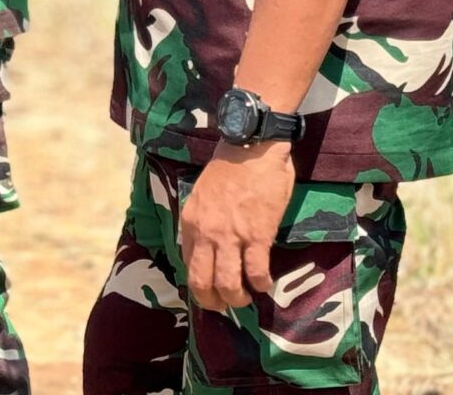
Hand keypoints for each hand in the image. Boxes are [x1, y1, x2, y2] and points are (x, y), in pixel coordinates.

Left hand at [175, 142, 295, 312]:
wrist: (251, 146)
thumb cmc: (230, 167)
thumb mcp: (202, 195)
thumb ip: (203, 221)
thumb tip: (209, 245)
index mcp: (191, 222)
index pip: (188, 264)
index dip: (198, 283)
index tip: (209, 289)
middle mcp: (206, 233)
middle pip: (203, 282)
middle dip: (213, 302)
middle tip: (225, 305)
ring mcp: (231, 236)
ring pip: (228, 284)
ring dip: (237, 298)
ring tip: (246, 297)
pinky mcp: (257, 236)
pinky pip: (256, 272)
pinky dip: (260, 284)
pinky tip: (265, 284)